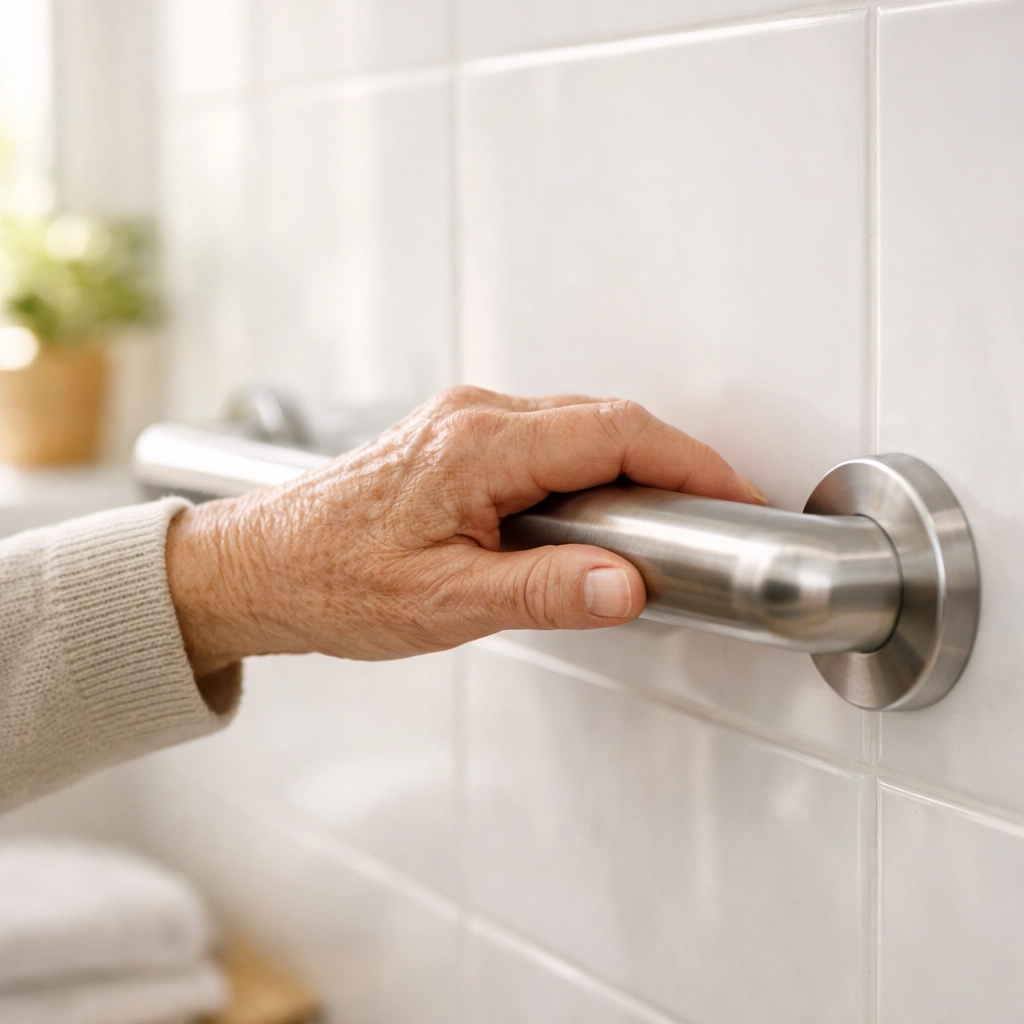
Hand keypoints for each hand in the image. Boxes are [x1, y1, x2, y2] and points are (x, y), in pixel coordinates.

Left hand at [166, 387, 765, 677]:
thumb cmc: (329, 581)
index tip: (735, 494)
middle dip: (671, 462)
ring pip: (576, 426)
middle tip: (712, 515)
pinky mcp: (454, 440)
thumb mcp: (443, 604)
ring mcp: (462, 422)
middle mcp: (474, 417)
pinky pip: (545, 439)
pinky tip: (592, 514)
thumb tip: (626, 586)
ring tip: (662, 523)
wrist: (255, 566)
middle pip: (604, 420)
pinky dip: (587, 468)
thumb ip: (544, 592)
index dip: (690, 461)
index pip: (616, 433)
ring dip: (629, 465)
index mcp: (478, 447)